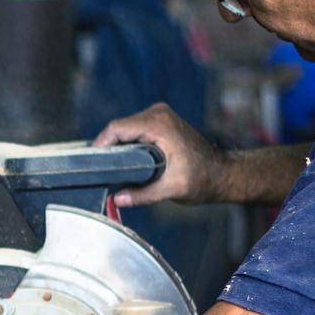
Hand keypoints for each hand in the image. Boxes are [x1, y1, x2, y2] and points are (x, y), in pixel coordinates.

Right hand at [93, 103, 226, 206]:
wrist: (222, 173)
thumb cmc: (202, 179)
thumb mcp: (171, 189)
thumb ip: (142, 195)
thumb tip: (117, 199)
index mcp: (159, 125)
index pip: (117, 128)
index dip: (101, 145)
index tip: (91, 163)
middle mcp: (158, 114)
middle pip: (118, 127)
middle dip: (107, 148)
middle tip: (99, 171)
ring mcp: (159, 115)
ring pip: (124, 128)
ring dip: (116, 145)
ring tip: (110, 168)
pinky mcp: (160, 121)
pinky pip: (133, 129)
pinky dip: (126, 143)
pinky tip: (123, 160)